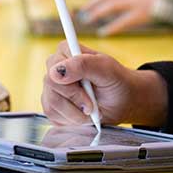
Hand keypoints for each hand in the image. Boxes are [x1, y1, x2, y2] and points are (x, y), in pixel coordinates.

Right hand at [41, 42, 167, 127]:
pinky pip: (52, 116)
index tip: (87, 90)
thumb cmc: (116, 81)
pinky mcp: (52, 106)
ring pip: (50, 104)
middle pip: (51, 86)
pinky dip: (71, 121)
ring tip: (91, 110)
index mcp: (66, 51)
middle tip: (92, 105)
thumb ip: (83, 64)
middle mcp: (55, 67)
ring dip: (75, 114)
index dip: (69, 83)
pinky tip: (83, 115)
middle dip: (75, 100)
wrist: (122, 102)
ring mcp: (52, 87)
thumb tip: (56, 72)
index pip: (54, 66)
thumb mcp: (107, 69)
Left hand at [82, 0, 167, 34]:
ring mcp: (135, 2)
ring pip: (112, 6)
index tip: (89, 5)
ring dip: (98, 13)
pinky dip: (112, 27)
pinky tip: (104, 32)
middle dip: (93, 5)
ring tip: (88, 20)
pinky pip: (123, 21)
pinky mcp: (141, 14)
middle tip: (83, 13)